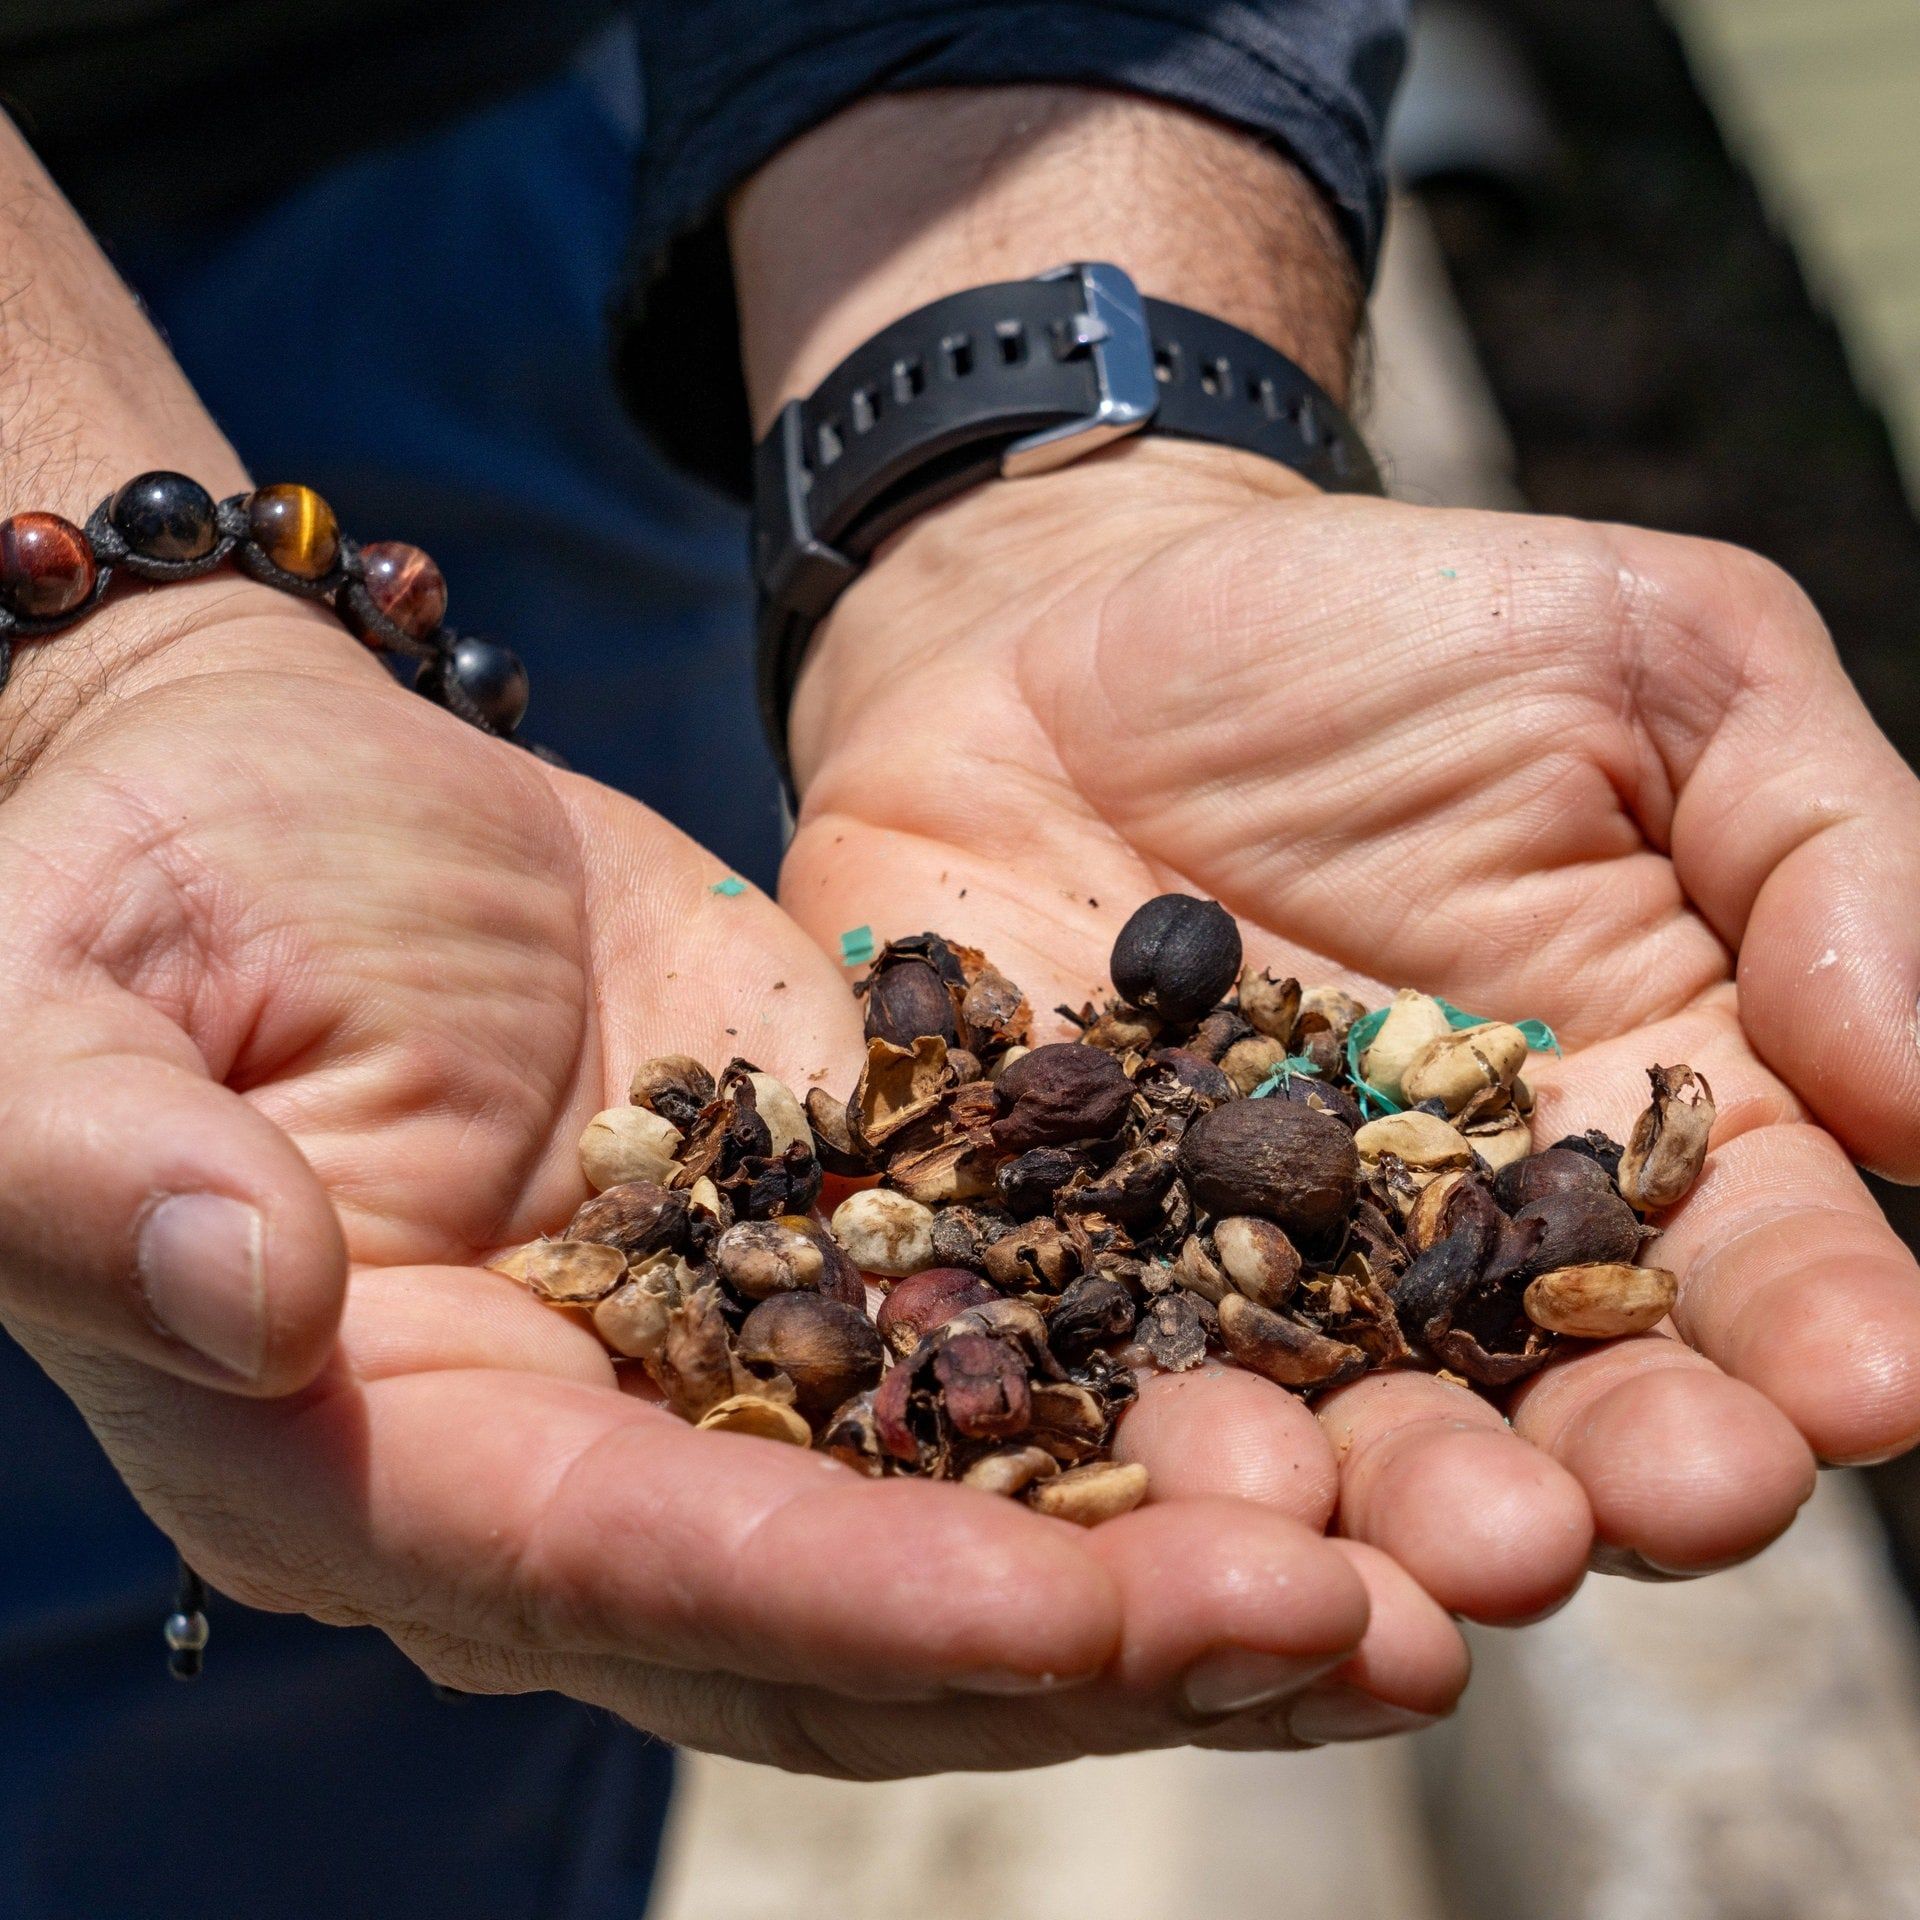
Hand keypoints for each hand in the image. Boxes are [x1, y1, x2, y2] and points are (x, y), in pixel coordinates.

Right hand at [0, 584, 1463, 1771]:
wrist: (283, 788)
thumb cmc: (138, 885)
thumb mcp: (66, 1009)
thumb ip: (112, 1165)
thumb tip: (242, 1292)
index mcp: (401, 1452)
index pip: (647, 1570)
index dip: (868, 1600)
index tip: (1085, 1611)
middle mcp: (590, 1463)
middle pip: (868, 1608)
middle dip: (1110, 1631)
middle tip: (1370, 1633)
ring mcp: (734, 1366)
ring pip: (988, 1509)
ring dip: (1201, 1549)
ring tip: (1440, 1564)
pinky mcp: (843, 1238)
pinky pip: (1025, 1339)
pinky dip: (1179, 1382)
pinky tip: (1365, 1387)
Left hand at [782, 439, 1919, 1620]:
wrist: (1072, 621)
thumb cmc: (1378, 636)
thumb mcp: (1650, 669)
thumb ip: (1819, 853)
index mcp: (1627, 1123)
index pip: (1763, 1269)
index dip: (1827, 1337)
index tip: (1866, 1383)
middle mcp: (1439, 1242)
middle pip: (1542, 1402)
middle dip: (1590, 1479)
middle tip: (1599, 1519)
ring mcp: (1231, 1267)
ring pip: (1319, 1432)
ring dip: (1363, 1511)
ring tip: (1393, 1564)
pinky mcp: (1044, 1256)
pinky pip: (1078, 1365)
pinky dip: (1099, 1430)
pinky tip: (1119, 1495)